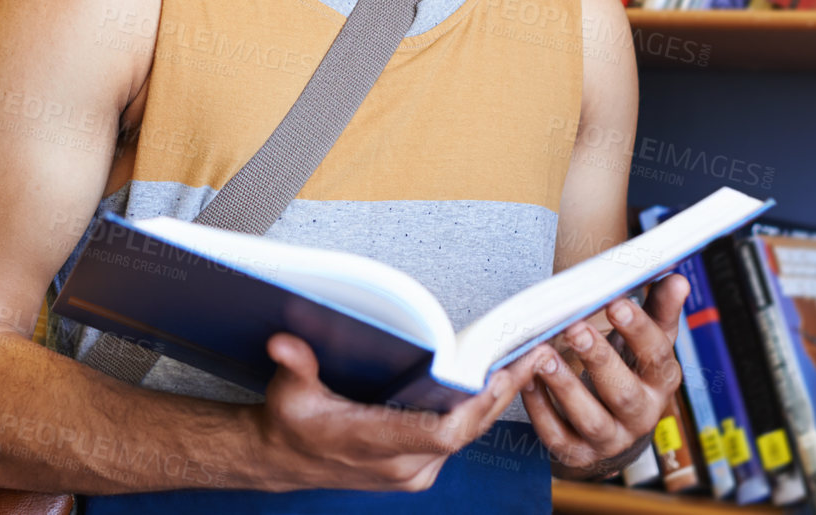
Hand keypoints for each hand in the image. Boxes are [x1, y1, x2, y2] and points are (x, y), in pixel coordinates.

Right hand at [249, 332, 544, 492]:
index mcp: (373, 444)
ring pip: (467, 437)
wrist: (286, 459)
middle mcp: (401, 465)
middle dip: (501, 393)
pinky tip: (493, 383)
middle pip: (466, 432)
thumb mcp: (288, 392)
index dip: (473, 408)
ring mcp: (413, 472)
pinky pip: (459, 442)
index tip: (497, 376)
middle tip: (531, 354)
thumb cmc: (291, 423)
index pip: (440, 434)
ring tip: (524, 361)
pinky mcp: (418, 470)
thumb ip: (294, 365)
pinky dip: (478, 412)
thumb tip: (283, 342)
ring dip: (495, 402)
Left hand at [521, 274, 689, 477]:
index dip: (639, 331)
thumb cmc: (629, 370)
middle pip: (624, 393)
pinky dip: (539, 409)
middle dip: (599, 359)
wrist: (614, 427)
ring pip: (591, 419)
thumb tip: (677, 279)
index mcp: (660, 383)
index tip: (616, 302)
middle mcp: (640, 415)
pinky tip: (526, 380)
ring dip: (566, 386)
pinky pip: (557, 436)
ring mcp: (609, 438)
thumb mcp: (646, 341)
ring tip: (543, 355)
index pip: (657, 358)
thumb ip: (659, 310)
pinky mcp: (577, 452)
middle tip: (574, 327)